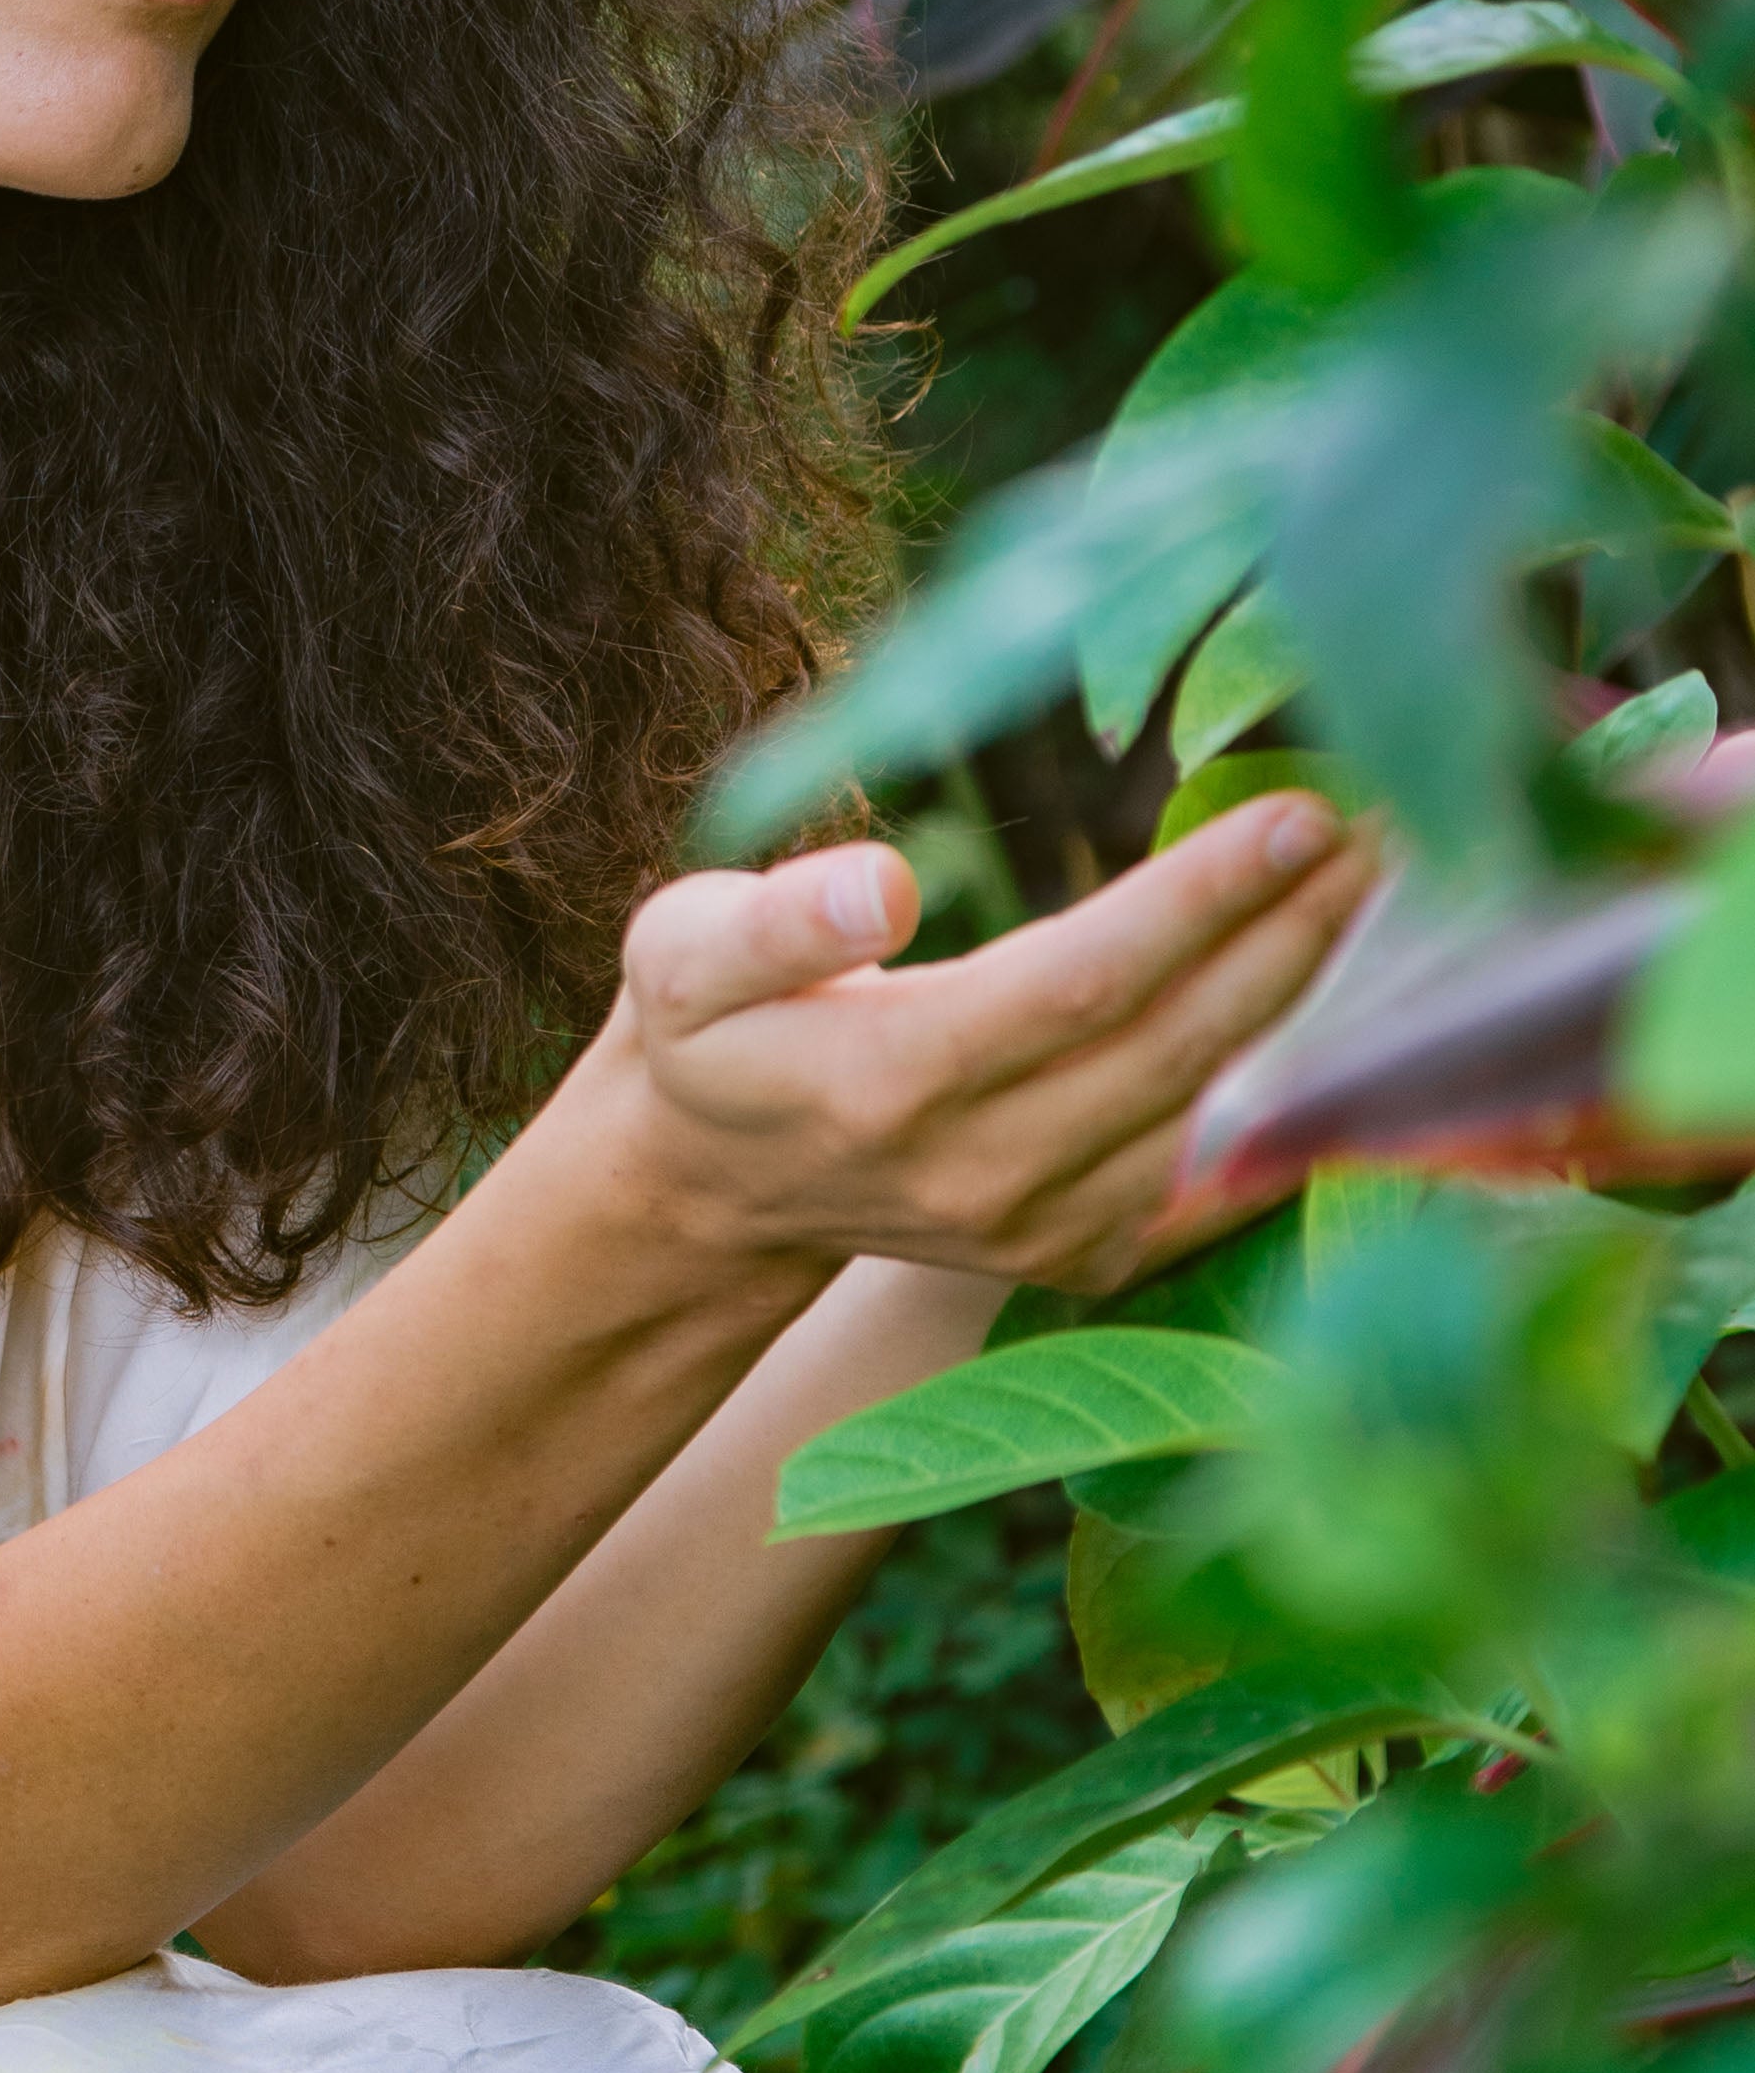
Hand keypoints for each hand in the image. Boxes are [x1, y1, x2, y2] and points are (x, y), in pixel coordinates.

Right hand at [579, 799, 1374, 1295]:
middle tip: (1391, 826)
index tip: (1302, 814)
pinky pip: (1216, 1174)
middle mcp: (977, 1172)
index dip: (1200, 902)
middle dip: (1294, 932)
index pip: (1081, 983)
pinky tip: (1349, 1001)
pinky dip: (1293, 1091)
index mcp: (888, 1083)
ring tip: (1378, 887)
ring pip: (1212, 1107)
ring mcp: (1038, 1230)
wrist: (712, 1190)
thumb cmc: (710, 1033)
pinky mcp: (1079, 1258)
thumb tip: (882, 888)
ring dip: (1307, 997)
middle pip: (1176, 1044)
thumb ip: (774, 920)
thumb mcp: (681, 952)